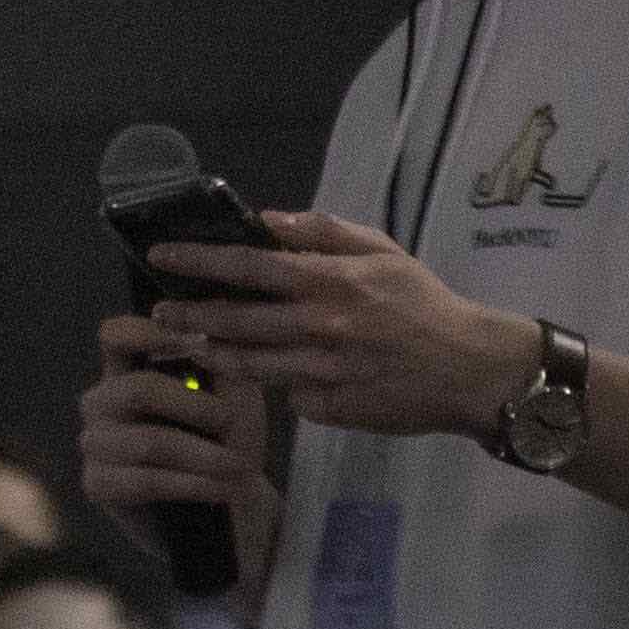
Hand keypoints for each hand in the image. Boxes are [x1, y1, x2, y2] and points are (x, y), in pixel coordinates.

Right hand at [82, 315, 278, 545]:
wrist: (232, 504)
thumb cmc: (231, 440)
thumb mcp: (239, 395)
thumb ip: (224, 363)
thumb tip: (204, 338)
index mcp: (129, 369)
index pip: (116, 335)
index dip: (148, 333)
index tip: (195, 343)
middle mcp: (103, 400)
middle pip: (137, 388)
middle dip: (193, 406)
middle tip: (231, 423)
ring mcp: (95, 443)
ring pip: (149, 442)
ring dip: (202, 454)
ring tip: (239, 466)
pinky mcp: (98, 484)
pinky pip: (145, 481)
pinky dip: (191, 484)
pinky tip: (219, 490)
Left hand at [150, 211, 545, 442]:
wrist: (470, 370)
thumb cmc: (424, 303)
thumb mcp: (383, 251)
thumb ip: (323, 233)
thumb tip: (267, 220)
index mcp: (332, 282)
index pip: (251, 266)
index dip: (201, 261)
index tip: (162, 255)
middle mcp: (321, 327)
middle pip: (237, 322)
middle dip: (189, 316)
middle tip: (158, 314)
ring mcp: (323, 373)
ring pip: (251, 365)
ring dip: (214, 354)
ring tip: (194, 345)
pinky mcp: (329, 409)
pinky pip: (288, 395)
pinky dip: (277, 383)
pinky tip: (270, 375)